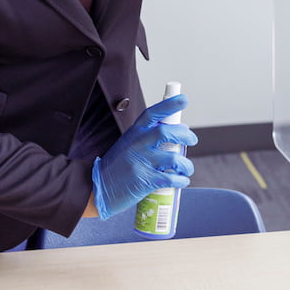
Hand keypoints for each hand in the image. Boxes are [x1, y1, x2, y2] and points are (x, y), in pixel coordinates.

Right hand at [91, 94, 197, 218]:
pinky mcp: (144, 181)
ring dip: (186, 164)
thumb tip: (175, 132)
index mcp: (133, 134)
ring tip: (186, 169)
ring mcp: (140, 163)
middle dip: (185, 135)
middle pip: (166, 133)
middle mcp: (137, 145)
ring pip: (173, 158)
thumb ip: (146, 138)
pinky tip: (182, 181)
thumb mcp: (127, 145)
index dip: (169, 105)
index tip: (184, 99)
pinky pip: (170, 179)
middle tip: (192, 140)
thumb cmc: (116, 168)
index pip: (152, 114)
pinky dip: (181, 180)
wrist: (97, 189)